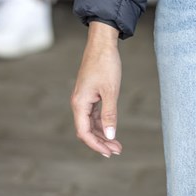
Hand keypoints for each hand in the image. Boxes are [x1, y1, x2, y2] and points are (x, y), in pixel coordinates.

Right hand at [71, 22, 122, 157]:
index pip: (84, 133)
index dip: (96, 145)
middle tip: (117, 150)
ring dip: (102, 133)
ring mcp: (83, 98)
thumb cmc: (106, 64)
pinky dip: (102, 122)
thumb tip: (111, 136)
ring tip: (116, 144)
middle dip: (101, 142)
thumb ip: (109, 114)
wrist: (102, 43)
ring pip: (90, 123)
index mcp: (80, 104)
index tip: (109, 152)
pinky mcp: (89, 93)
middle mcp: (78, 103)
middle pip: (87, 130)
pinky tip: (111, 128)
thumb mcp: (111, 91)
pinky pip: (93, 114)